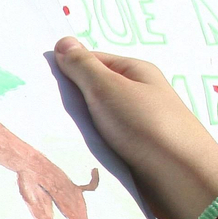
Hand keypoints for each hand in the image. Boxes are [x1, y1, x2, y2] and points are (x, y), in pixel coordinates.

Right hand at [54, 38, 217, 218]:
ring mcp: (133, 123)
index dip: (65, 68)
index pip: (91, 60)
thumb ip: (83, 66)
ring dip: (74, 125)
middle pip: (91, 90)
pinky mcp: (129, 149)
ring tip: (48, 130)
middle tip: (37, 107)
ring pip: (93, 119)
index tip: (37, 81)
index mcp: (135, 72)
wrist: (180, 176)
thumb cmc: (146, 124)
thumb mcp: (109, 88)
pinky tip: (67, 149)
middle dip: (67, 99)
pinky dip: (85, 144)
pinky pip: (100, 141)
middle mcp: (136, 94)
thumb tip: (63, 41)